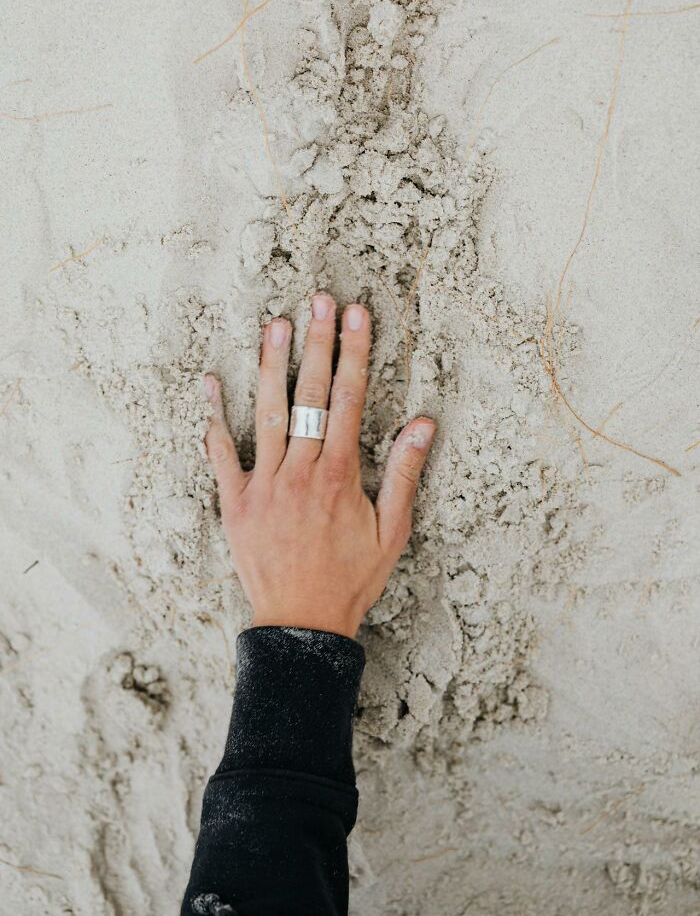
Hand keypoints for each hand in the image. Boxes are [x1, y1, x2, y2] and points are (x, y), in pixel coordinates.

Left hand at [202, 293, 434, 638]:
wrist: (301, 623)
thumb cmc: (351, 578)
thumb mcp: (391, 532)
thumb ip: (404, 474)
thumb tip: (423, 425)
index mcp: (338, 475)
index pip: (348, 400)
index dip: (353, 353)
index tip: (356, 316)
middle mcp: (299, 471)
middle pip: (308, 395)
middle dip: (317, 343)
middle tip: (320, 300)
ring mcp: (263, 484)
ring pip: (267, 413)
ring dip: (272, 365)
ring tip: (276, 323)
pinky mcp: (235, 501)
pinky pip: (220, 454)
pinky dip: (214, 418)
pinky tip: (212, 382)